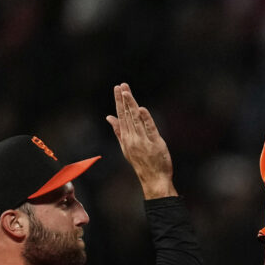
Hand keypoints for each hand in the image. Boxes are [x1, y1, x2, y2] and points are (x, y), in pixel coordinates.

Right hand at [105, 83, 174, 198]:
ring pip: (136, 120)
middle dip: (124, 99)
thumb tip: (109, 117)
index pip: (121, 115)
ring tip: (128, 92)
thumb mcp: (126, 147)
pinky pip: (150, 129)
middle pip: (127, 115)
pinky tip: (142, 109)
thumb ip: (118, 131)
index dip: (119, 101)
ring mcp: (144, 141)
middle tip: (121, 85)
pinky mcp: (155, 144)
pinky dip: (146, 119)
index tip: (117, 88)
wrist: (154, 179)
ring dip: (132, 105)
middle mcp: (133, 138)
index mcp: (126, 137)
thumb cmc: (141, 163)